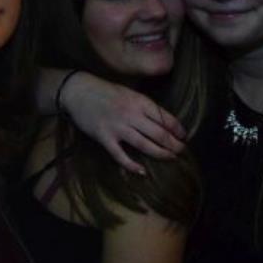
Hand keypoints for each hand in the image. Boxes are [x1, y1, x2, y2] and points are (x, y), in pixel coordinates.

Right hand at [61, 72, 185, 174]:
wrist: (78, 91)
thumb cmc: (105, 91)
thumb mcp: (129, 93)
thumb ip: (144, 106)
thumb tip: (163, 121)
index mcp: (140, 102)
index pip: (165, 118)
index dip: (178, 129)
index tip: (184, 136)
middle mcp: (131, 114)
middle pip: (159, 134)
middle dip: (174, 144)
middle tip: (182, 151)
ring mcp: (118, 127)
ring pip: (145, 145)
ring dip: (161, 153)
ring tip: (171, 158)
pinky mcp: (104, 138)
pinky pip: (120, 155)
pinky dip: (132, 165)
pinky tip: (142, 172)